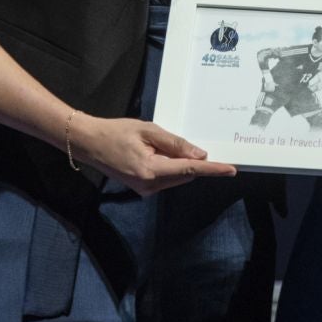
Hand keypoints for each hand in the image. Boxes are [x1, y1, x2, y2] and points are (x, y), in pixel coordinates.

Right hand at [69, 115, 236, 195]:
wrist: (90, 143)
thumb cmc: (116, 132)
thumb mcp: (148, 130)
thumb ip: (175, 144)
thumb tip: (200, 155)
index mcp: (152, 171)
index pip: (190, 169)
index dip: (212, 169)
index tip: (231, 169)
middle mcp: (150, 186)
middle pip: (185, 174)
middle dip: (191, 160)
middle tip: (183, 141)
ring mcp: (145, 190)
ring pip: (176, 177)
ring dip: (178, 163)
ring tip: (156, 144)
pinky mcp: (142, 189)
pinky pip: (166, 178)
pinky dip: (169, 166)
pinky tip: (154, 152)